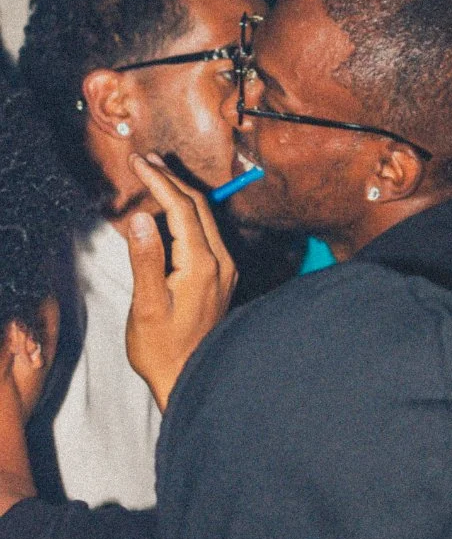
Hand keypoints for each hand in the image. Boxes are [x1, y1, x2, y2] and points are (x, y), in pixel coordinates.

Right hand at [124, 154, 235, 412]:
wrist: (194, 379)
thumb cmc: (164, 348)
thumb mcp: (147, 306)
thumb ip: (145, 260)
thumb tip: (142, 217)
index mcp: (204, 265)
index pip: (183, 209)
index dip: (160, 181)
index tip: (138, 161)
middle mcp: (222, 262)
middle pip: (199, 207)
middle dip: (172, 180)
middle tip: (144, 160)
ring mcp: (225, 269)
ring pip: (206, 218)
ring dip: (180, 194)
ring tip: (155, 175)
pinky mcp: (221, 277)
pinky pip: (206, 233)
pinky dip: (187, 214)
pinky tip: (169, 212)